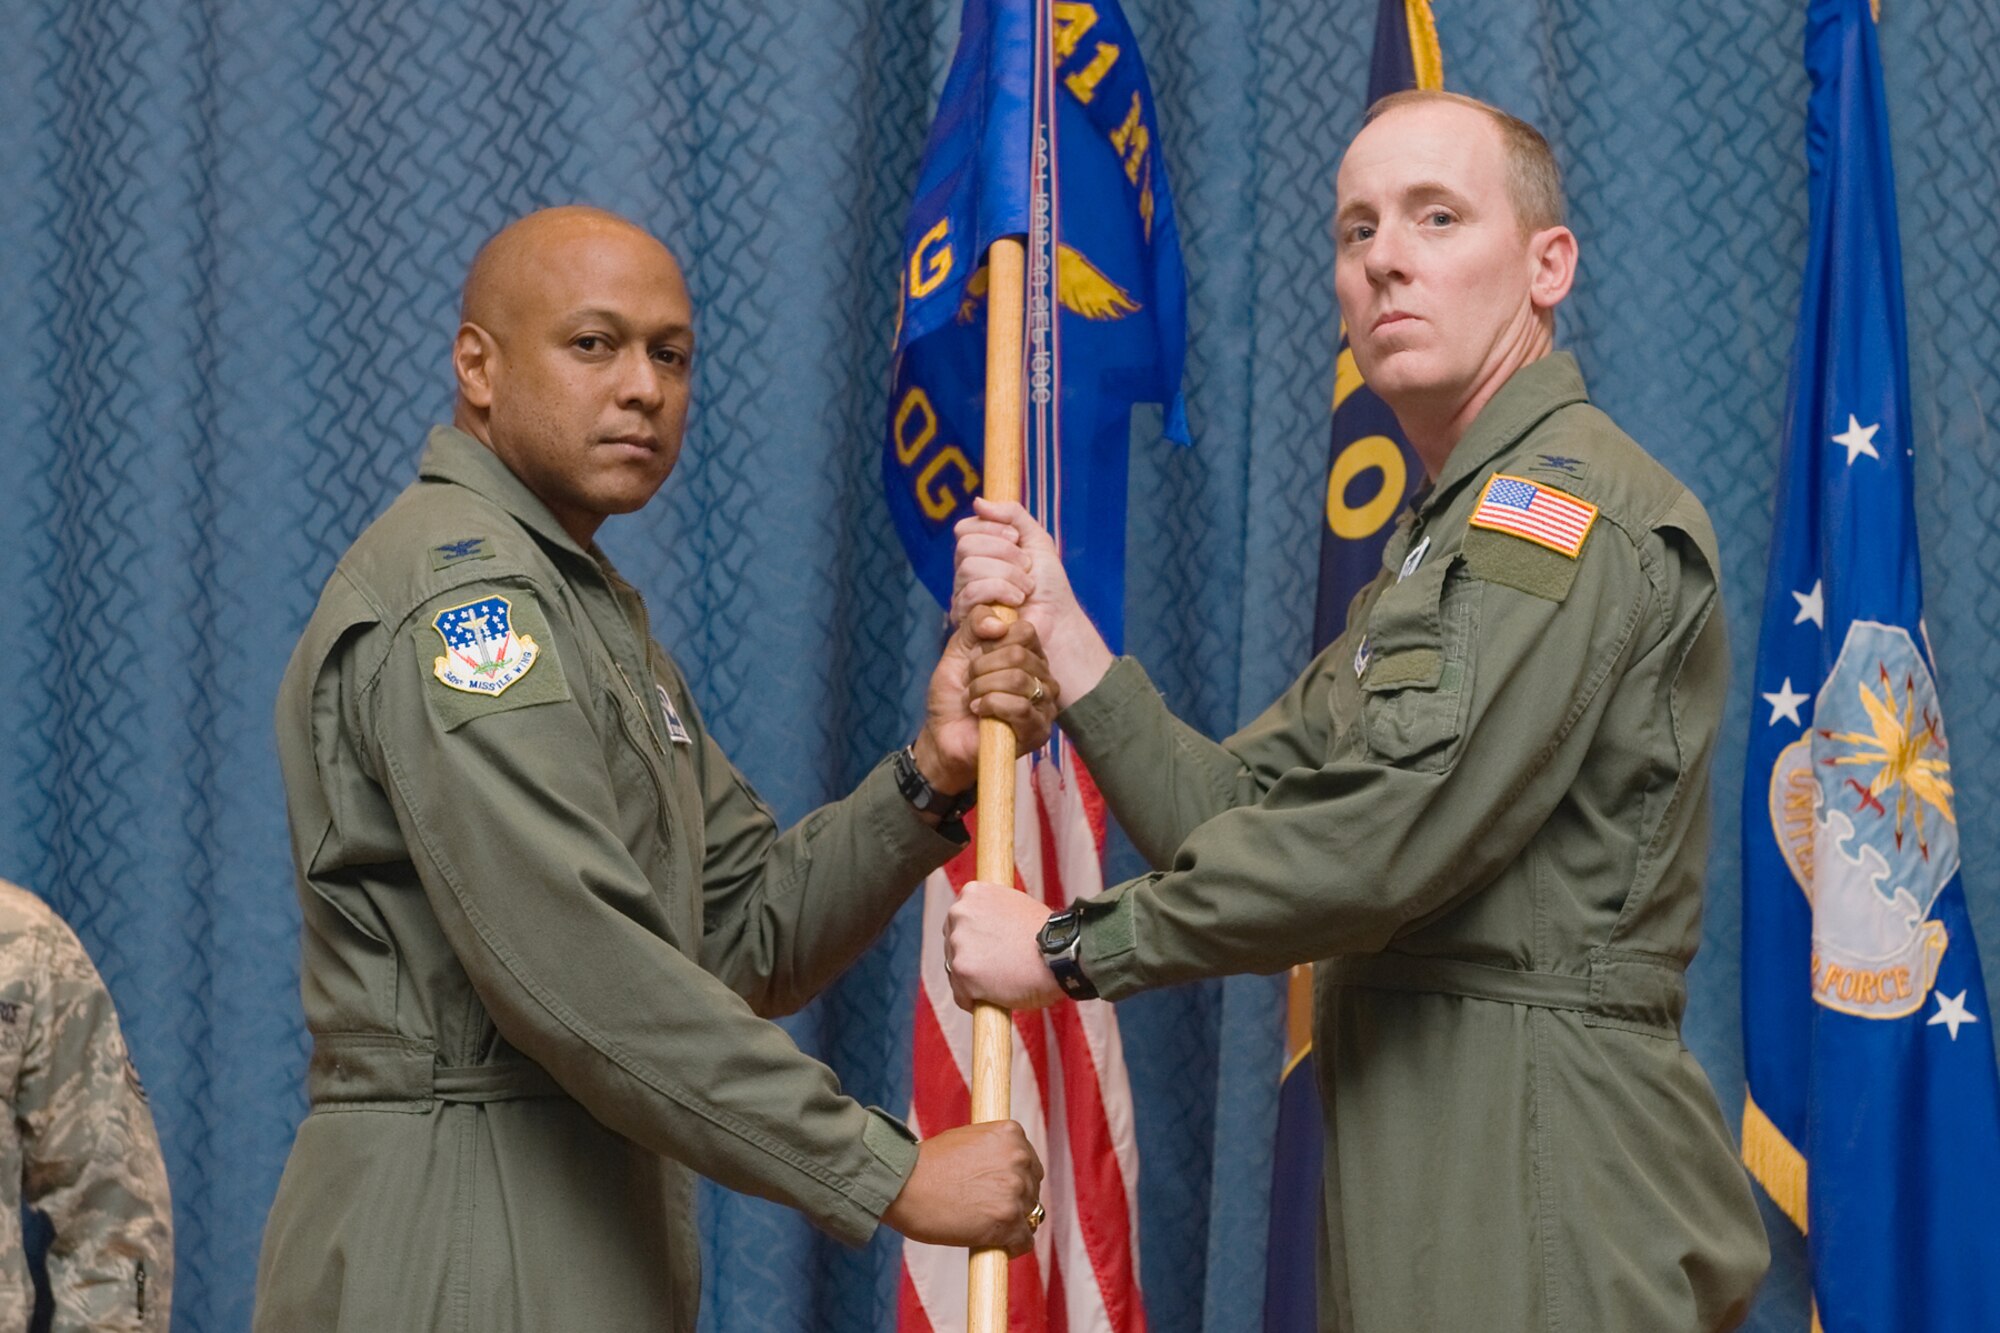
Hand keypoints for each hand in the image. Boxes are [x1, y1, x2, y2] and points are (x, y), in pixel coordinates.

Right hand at [881, 1120, 1044, 1256]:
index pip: (1030, 1164)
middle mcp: (1019, 1159)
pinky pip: (1024, 1241)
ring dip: (1012, 1223)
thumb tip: (1007, 1168)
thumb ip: (992, 1150)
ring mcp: (1015, 1191)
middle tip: (988, 1210)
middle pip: (1032, 1189)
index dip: (1016, 1180)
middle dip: (1014, 1201)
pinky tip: (996, 1246)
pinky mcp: (1008, 1221)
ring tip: (985, 1227)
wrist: (902, 1185)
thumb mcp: (966, 1139)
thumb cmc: (926, 1164)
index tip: (1000, 1191)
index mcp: (1011, 1134)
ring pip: (1029, 1215)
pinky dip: (1013, 1247)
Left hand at [914, 617, 1059, 795]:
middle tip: (970, 684)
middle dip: (982, 668)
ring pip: (1018, 679)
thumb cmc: (953, 696)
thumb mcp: (957, 650)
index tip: (975, 658)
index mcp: (1029, 655)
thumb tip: (998, 623)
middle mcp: (1043, 677)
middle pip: (1019, 654)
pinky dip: (991, 705)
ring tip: (974, 700)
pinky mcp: (1039, 730)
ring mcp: (1045, 705)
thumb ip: (974, 624)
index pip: (1024, 631)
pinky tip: (981, 712)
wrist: (943, 736)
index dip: (992, 642)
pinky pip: (1020, 707)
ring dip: (983, 688)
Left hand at [944, 880, 1063, 1010]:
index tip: (986, 948)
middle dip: (970, 958)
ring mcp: (959, 944)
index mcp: (972, 893)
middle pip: (953, 944)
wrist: (1061, 954)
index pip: (959, 920)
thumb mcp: (1016, 905)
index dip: (974, 938)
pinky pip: (961, 995)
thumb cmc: (1046, 934)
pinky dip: (974, 1001)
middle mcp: (959, 914)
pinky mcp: (963, 972)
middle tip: (995, 968)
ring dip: (972, 981)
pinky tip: (994, 999)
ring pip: (955, 971)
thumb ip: (994, 914)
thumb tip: (987, 929)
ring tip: (999, 985)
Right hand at [953, 499, 1113, 704]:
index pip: (965, 529)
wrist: (1058, 620)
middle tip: (1027, 567)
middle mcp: (965, 573)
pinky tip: (1017, 602)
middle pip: (965, 546)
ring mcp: (963, 596)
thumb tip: (978, 501)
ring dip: (1008, 574)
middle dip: (1004, 553)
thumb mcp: (1036, 539)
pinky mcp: (966, 619)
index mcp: (978, 553)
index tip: (1017, 540)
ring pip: (969, 568)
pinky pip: (972, 592)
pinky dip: (1002, 592)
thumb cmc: (1049, 585)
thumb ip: (1012, 515)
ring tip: (1026, 588)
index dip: (992, 529)